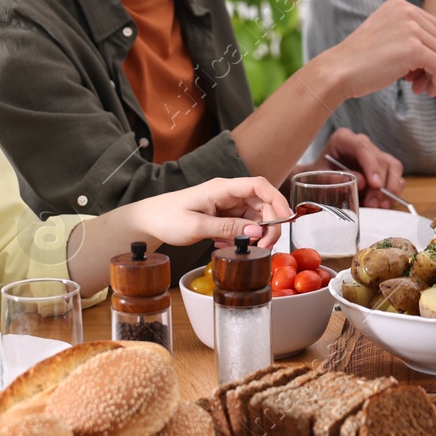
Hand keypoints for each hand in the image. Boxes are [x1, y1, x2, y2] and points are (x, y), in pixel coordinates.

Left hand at [131, 176, 289, 249]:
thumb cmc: (167, 218)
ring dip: (258, 233)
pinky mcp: (223, 215)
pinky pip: (243, 224)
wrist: (149, 221)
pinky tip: (229, 245)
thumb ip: (227, 228)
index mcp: (222, 188)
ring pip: (255, 216)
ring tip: (249, 249)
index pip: (258, 186)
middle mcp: (228, 193)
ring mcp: (226, 204)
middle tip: (265, 247)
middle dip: (270, 225)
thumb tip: (256, 231)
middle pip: (262, 203)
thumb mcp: (196, 226)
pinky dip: (243, 236)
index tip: (286, 218)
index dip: (277, 199)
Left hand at [319, 128, 403, 208]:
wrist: (317, 180)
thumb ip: (333, 178)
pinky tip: (382, 205)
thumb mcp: (317, 177)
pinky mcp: (382, 168)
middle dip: (380, 184)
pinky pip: (395, 177)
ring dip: (390, 189)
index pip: (362, 147)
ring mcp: (374, 155)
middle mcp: (362, 144)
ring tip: (379, 206)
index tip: (375, 184)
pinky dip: (392, 192)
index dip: (372, 165)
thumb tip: (360, 181)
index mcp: (343, 139)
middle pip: (380, 159)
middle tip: (373, 204)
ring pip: (393, 167)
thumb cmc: (316, 175)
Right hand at [323, 0, 435, 98]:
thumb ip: (406, 33)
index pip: (432, 26)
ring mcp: (411, 29)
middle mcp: (407, 11)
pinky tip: (427, 92)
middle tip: (414, 81)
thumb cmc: (358, 59)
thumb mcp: (384, 34)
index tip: (414, 67)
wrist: (338, 70)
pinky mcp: (414, 49)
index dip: (428, 49)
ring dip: (432, 74)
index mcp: (399, 5)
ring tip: (415, 87)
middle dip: (431, 62)